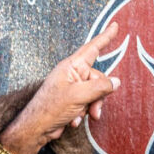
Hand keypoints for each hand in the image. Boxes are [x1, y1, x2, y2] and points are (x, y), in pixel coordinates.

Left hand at [0, 23, 120, 153]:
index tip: (115, 26)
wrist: (37, 128)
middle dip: (99, 96)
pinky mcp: (72, 100)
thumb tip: (116, 82)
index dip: (105, 37)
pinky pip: (87, 103)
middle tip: (95, 110)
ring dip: (91, 107)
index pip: (92, 48)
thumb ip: (100, 87)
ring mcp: (72, 87)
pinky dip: (83, 112)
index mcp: (71, 66)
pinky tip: (72, 120)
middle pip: (98, 78)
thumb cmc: (51, 108)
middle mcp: (72, 74)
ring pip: (95, 93)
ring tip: (82, 116)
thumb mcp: (79, 96)